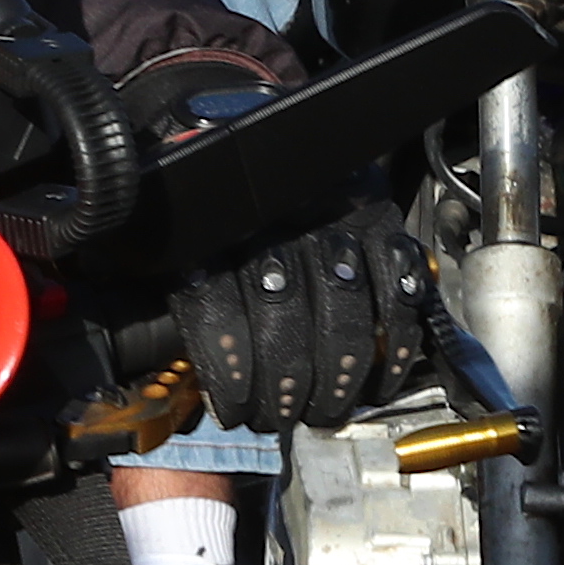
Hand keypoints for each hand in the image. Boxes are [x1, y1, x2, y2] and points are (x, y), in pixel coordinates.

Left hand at [170, 201, 422, 437]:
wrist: (285, 147)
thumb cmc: (227, 222)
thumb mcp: (185, 247)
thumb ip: (182, 291)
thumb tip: (164, 359)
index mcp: (217, 225)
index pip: (214, 297)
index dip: (226, 363)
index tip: (232, 405)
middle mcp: (277, 216)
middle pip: (281, 308)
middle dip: (283, 380)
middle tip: (279, 416)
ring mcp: (335, 218)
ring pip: (342, 304)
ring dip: (336, 373)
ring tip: (324, 409)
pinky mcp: (382, 225)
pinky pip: (399, 290)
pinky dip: (394, 344)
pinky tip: (378, 381)